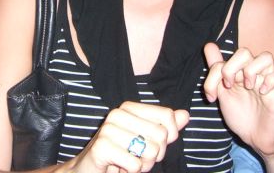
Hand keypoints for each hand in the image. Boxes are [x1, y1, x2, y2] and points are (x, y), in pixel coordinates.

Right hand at [66, 102, 188, 172]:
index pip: (167, 116)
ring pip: (150, 151)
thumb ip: (165, 128)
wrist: (88, 170)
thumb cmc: (120, 154)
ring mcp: (108, 129)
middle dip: (155, 155)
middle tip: (138, 158)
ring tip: (128, 163)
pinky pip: (135, 165)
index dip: (169, 136)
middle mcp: (118, 114)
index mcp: (130, 108)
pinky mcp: (101, 147)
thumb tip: (185, 114)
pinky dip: (131, 172)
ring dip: (143, 165)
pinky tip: (119, 168)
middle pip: (161, 136)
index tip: (154, 144)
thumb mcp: (145, 140)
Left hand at [203, 43, 273, 157]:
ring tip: (248, 87)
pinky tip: (263, 93)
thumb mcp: (221, 93)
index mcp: (238, 70)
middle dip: (231, 68)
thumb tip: (209, 45)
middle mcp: (253, 71)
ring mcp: (267, 80)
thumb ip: (215, 71)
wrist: (253, 137)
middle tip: (229, 86)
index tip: (211, 96)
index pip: (224, 57)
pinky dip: (271, 81)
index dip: (214, 73)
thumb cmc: (239, 114)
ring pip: (266, 56)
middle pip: (244, 52)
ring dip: (252, 71)